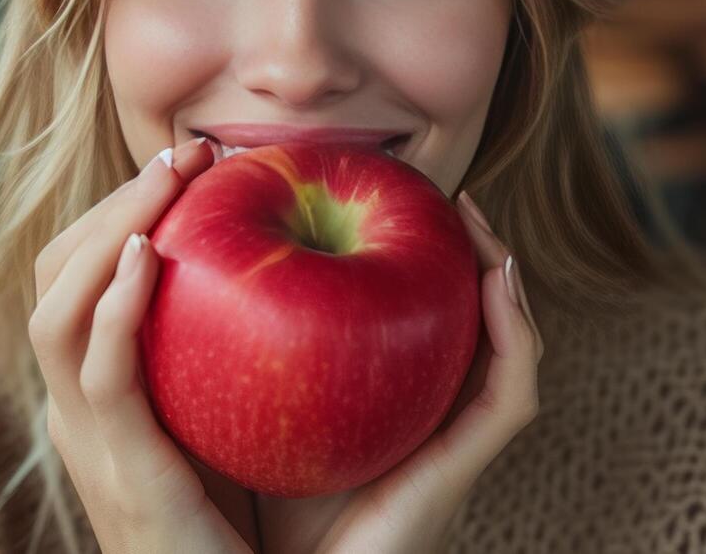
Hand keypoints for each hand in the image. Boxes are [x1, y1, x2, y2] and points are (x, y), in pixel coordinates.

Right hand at [28, 137, 258, 552]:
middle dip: (112, 201)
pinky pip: (97, 372)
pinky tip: (151, 254)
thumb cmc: (283, 527)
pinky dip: (113, 306)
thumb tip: (321, 263)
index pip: (85, 278)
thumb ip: (265, 351)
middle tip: (188, 152)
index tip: (195, 160)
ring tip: (168, 180)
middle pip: (56, 275)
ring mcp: (91, 440)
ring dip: (106, 229)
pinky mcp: (119, 469)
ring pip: (55, 309)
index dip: (123, 210)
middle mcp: (85, 409)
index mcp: (111, 393)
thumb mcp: (259, 422)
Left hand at [255, 190, 543, 553]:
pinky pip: (510, 391)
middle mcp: (429, 414)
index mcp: (388, 400)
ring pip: (508, 345)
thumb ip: (235, 350)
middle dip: (466, 250)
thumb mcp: (240, 411)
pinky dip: (515, 331)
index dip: (412, 258)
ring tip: (473, 215)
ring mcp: (453, 440)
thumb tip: (190, 259)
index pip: (415, 319)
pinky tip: (493, 278)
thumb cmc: (254, 513)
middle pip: (470, 321)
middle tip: (440, 192)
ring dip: (499, 272)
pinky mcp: (462, 467)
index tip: (392, 199)